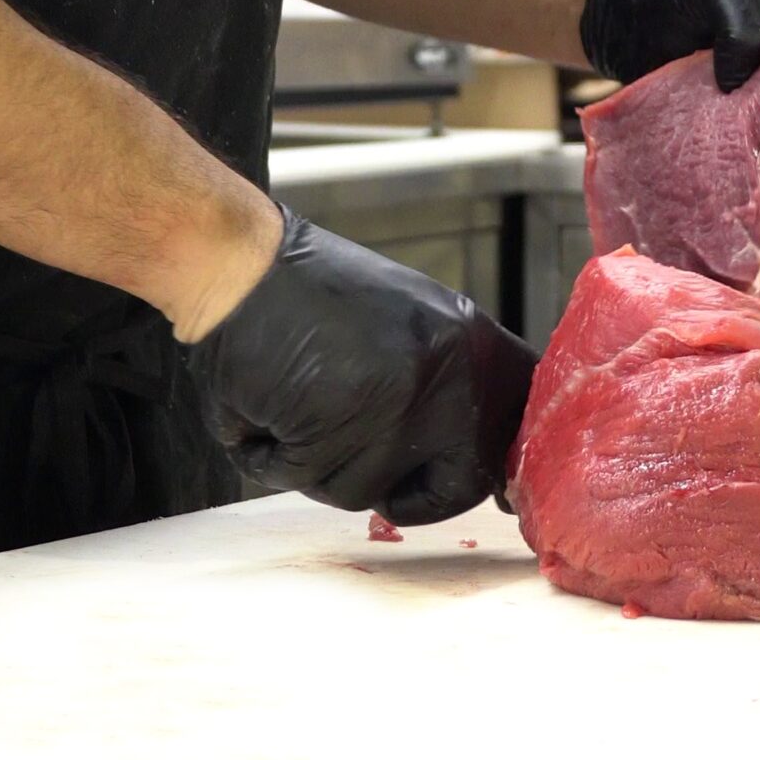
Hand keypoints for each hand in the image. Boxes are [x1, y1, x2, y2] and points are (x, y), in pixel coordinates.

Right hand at [185, 207, 536, 524]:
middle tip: (365, 447)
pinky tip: (267, 401)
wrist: (240, 263)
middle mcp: (447, 374)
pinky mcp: (334, 429)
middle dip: (414, 492)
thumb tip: (482, 453)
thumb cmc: (310, 291)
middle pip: (459, 485)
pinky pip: (306, 480)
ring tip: (298, 396)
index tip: (499, 496)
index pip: (519, 425)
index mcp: (468, 340)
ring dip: (323, 464)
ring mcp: (395, 406)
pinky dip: (275, 456)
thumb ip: (448, 379)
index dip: (503, 468)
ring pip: (368, 491)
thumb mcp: (409, 320)